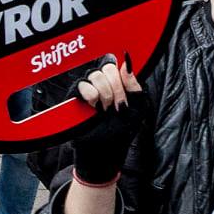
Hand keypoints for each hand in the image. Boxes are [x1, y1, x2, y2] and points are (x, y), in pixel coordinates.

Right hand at [72, 58, 142, 183]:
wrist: (105, 151)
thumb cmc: (121, 132)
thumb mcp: (138, 108)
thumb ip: (135, 85)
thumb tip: (127, 63)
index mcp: (118, 83)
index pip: (119, 65)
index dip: (124, 78)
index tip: (127, 97)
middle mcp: (103, 83)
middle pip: (108, 67)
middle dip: (116, 89)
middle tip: (117, 106)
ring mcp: (88, 88)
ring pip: (96, 74)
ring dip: (105, 94)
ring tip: (104, 109)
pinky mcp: (75, 97)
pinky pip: (82, 84)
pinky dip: (91, 95)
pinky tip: (93, 107)